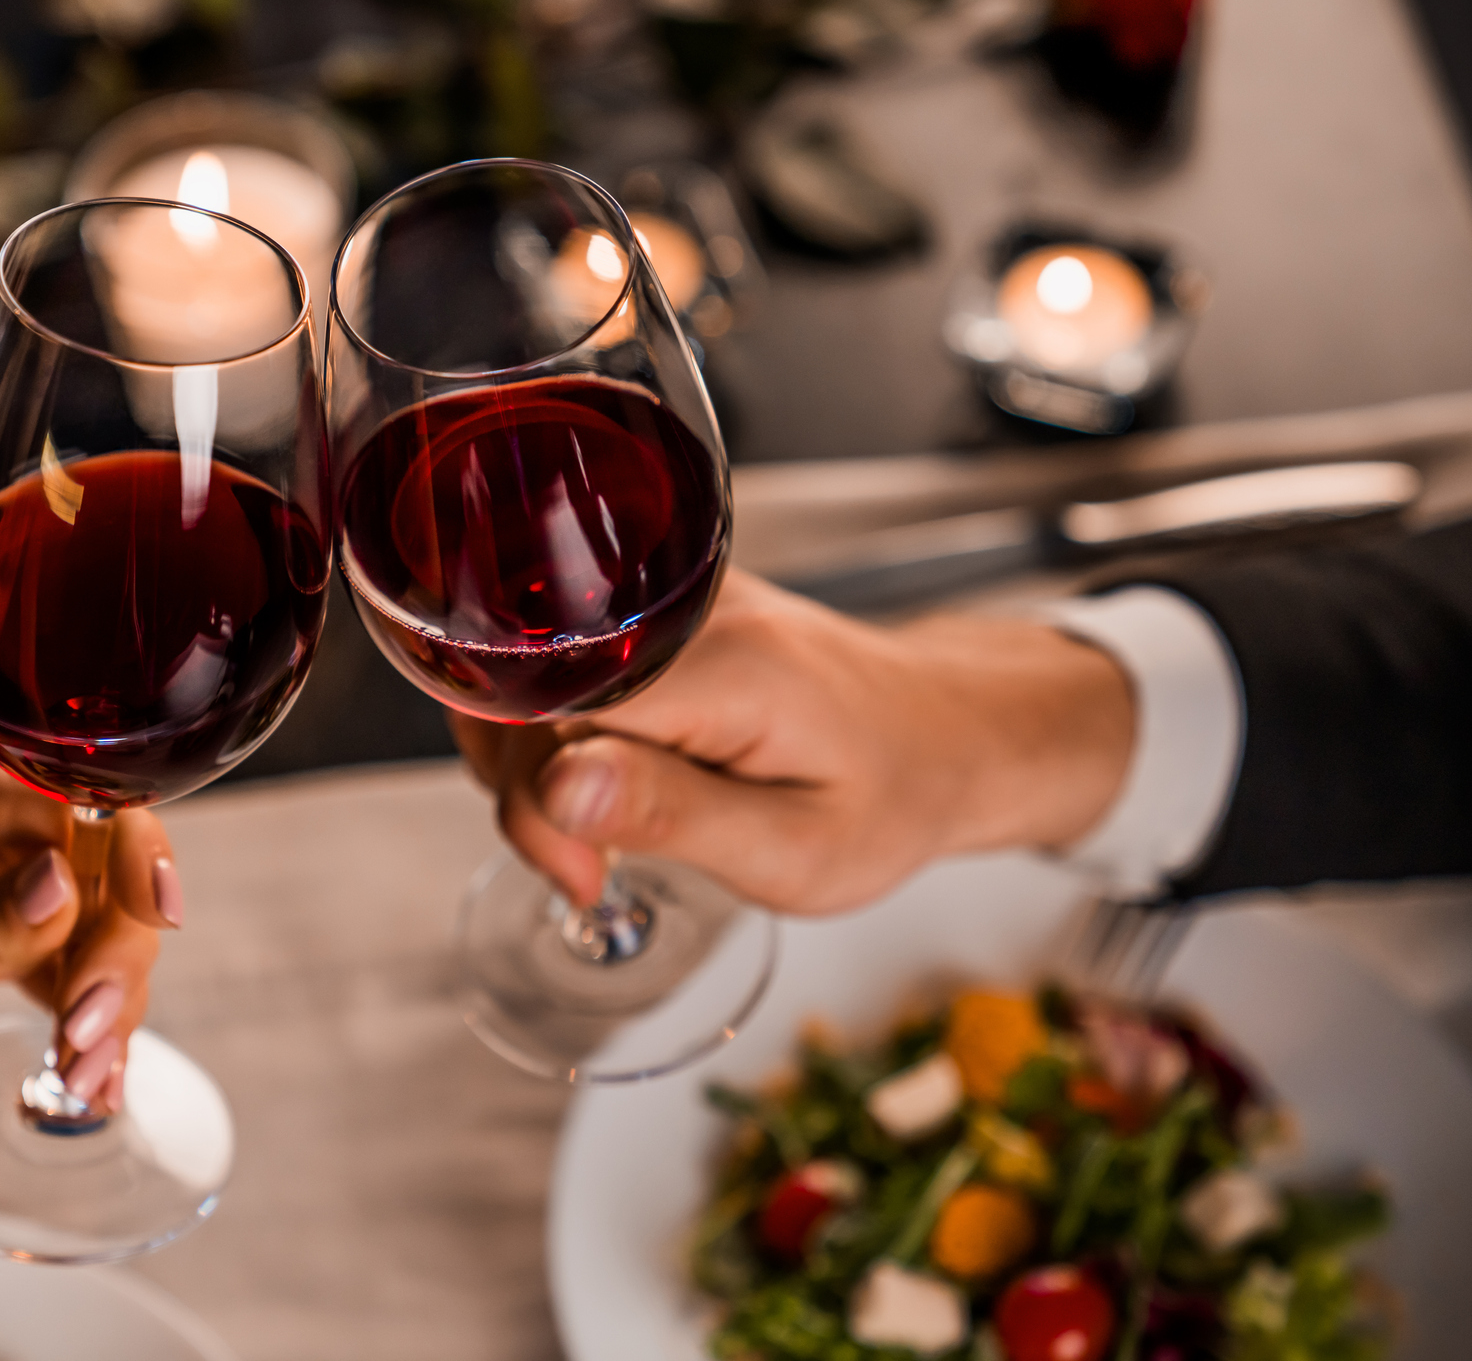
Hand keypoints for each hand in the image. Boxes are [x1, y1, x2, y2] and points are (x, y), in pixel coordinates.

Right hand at [453, 570, 1134, 915]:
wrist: (945, 731)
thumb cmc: (888, 797)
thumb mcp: (794, 849)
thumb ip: (671, 815)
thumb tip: (554, 789)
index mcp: (724, 663)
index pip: (553, 704)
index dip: (535, 797)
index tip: (583, 874)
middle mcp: (687, 607)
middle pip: (525, 684)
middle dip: (525, 790)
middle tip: (590, 871)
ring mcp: (670, 596)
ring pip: (530, 674)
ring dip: (532, 766)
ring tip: (600, 834)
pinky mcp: (660, 607)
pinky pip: (565, 665)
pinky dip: (559, 733)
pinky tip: (603, 785)